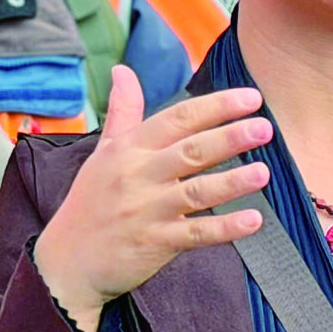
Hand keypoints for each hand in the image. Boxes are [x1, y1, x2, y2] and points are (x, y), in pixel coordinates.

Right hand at [30, 68, 270, 331]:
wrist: (67, 261)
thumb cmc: (90, 202)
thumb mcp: (103, 153)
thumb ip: (122, 111)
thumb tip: (123, 70)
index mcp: (129, 149)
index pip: (177, 119)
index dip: (215, 106)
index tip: (250, 98)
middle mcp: (138, 175)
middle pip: (190, 151)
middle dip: (230, 137)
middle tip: (265, 128)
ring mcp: (147, 211)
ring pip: (196, 191)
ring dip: (232, 182)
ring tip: (264, 172)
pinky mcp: (155, 243)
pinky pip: (195, 233)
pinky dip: (225, 228)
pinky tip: (254, 220)